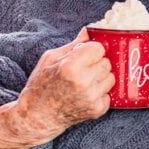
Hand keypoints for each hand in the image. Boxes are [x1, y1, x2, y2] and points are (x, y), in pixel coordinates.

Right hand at [13, 28, 113, 142]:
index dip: (92, 50)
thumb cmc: (41, 85)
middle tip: (84, 69)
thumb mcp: (50, 58)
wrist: (37, 117)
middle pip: (107, 62)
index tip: (85, 55)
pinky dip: (101, 93)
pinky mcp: (97, 110)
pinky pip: (109, 93)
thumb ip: (73, 45)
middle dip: (97, 63)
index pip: (99, 48)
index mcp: (71, 66)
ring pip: (111, 77)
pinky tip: (86, 94)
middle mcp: (84, 82)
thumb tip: (90, 31)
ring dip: (101, 78)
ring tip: (85, 82)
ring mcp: (92, 97)